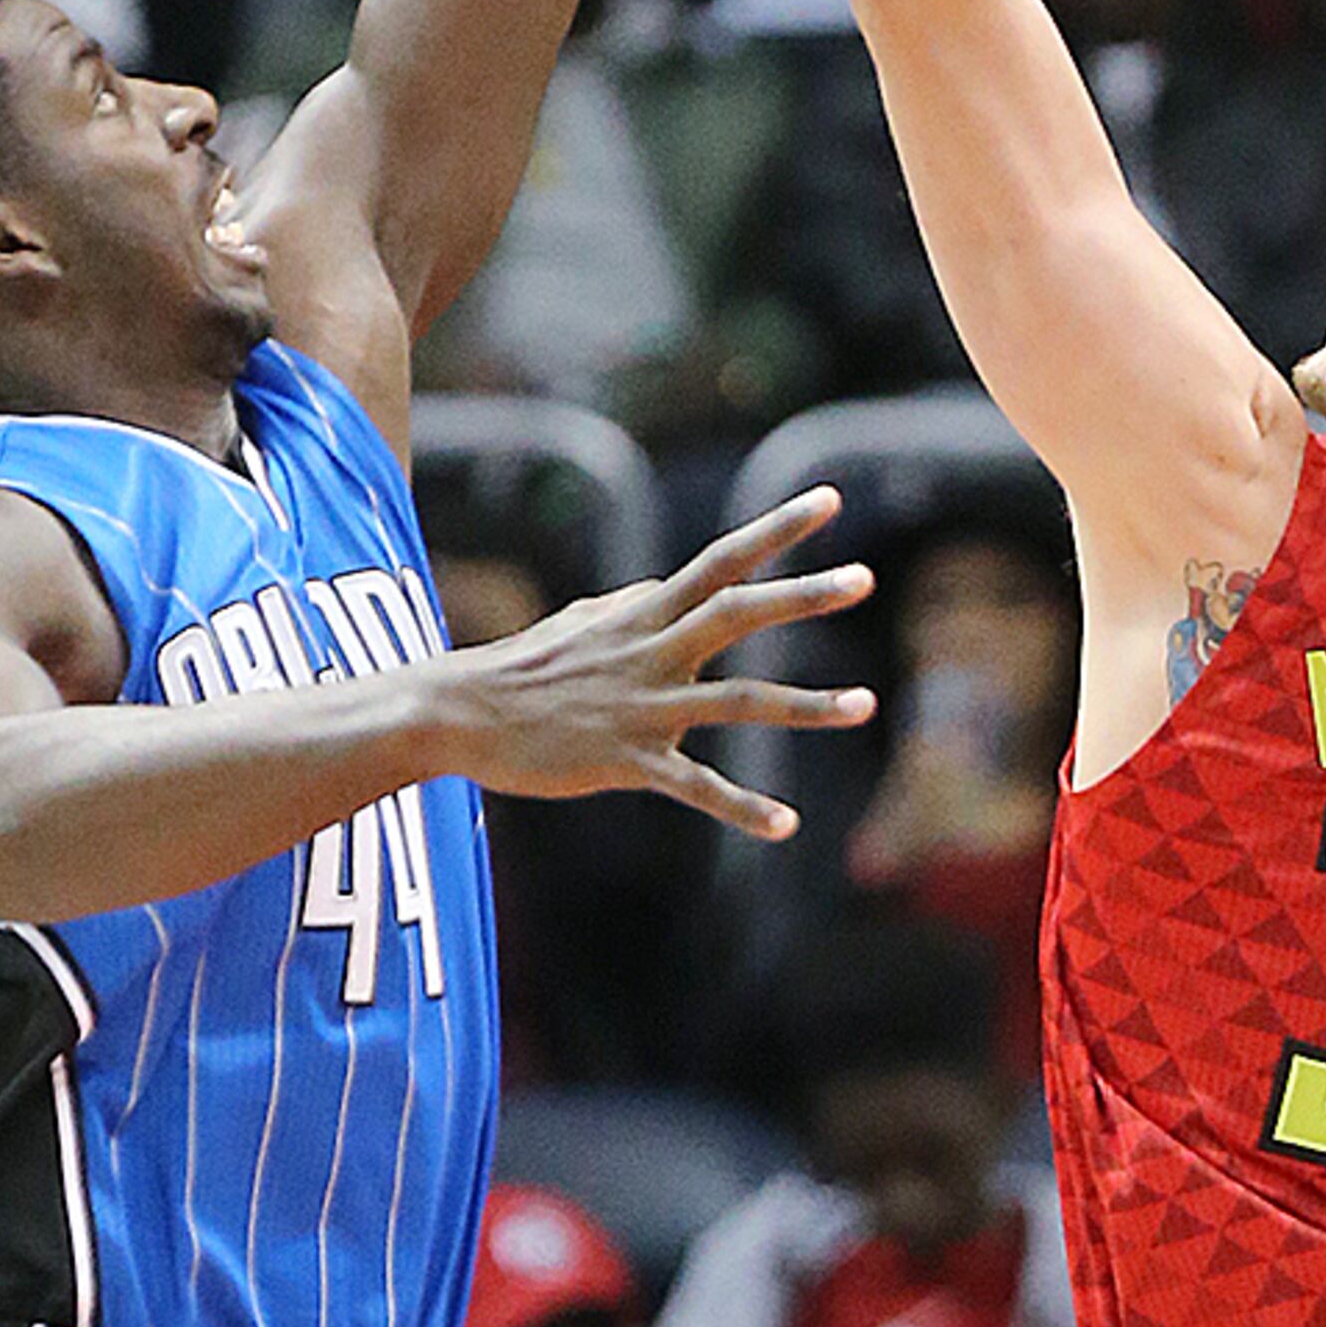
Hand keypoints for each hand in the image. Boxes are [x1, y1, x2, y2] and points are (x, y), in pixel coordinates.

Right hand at [423, 488, 871, 838]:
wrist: (458, 715)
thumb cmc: (521, 670)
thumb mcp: (582, 623)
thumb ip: (633, 605)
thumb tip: (665, 585)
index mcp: (644, 614)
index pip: (722, 560)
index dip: (777, 530)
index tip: (830, 500)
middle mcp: (652, 651)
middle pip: (738, 612)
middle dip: (803, 594)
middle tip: (864, 577)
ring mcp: (643, 706)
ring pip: (739, 700)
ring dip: (806, 705)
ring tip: (867, 705)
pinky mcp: (626, 760)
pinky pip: (695, 786)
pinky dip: (741, 808)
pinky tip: (786, 826)